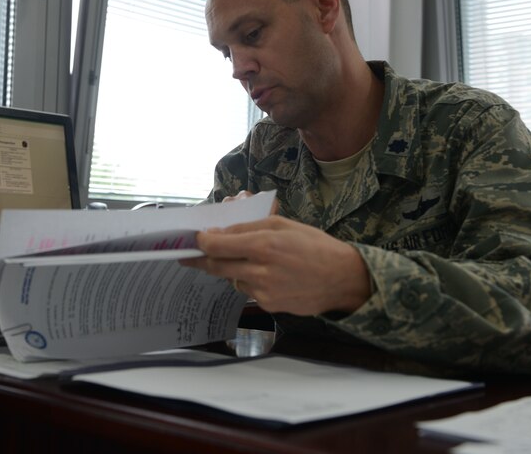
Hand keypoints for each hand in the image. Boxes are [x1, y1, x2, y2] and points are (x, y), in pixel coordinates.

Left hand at [182, 215, 371, 315]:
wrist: (342, 278)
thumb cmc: (314, 245)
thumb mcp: (283, 225)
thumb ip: (248, 228)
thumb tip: (220, 233)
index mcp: (263, 245)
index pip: (217, 245)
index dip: (201, 242)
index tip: (193, 240)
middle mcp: (259, 270)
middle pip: (216, 266)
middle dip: (200, 260)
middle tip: (188, 256)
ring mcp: (263, 291)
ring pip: (233, 279)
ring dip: (232, 269)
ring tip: (250, 260)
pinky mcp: (268, 305)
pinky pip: (248, 291)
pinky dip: (250, 281)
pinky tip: (268, 275)